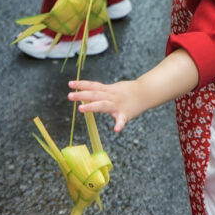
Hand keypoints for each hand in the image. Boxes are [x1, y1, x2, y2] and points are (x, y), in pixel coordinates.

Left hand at [68, 50, 198, 132]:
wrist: (145, 93)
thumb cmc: (127, 91)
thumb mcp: (113, 89)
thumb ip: (100, 92)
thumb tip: (86, 93)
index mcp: (108, 90)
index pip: (93, 86)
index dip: (81, 84)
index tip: (70, 84)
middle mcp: (111, 96)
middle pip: (94, 95)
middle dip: (82, 95)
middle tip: (70, 96)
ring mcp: (118, 105)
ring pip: (103, 105)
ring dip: (92, 107)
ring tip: (82, 109)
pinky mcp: (125, 114)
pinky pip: (121, 120)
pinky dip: (119, 125)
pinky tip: (116, 130)